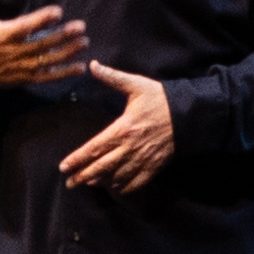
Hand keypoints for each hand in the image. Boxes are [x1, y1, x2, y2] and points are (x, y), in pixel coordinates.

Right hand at [0, 0, 92, 92]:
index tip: (58, 11)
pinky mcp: (26, 77)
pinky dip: (64, 73)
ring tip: (84, 42)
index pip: (25, 27)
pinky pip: (47, 76)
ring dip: (67, 52)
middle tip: (80, 27)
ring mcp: (22, 66)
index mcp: (4, 34)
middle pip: (41, 44)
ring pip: (47, 61)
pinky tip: (80, 67)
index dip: (41, 20)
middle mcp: (14, 51)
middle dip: (62, 36)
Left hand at [58, 71, 177, 190]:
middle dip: (83, 177)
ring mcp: (142, 159)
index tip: (64, 167)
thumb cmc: (161, 99)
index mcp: (123, 128)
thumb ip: (112, 77)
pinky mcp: (154, 166)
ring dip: (101, 182)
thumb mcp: (136, 84)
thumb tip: (92, 65)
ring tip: (89, 184)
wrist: (189, 114)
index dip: (77, 159)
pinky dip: (124, 188)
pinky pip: (136, 182)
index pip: (93, 148)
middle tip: (70, 183)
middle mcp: (130, 147)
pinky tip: (115, 187)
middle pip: (101, 167)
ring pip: (116, 177)